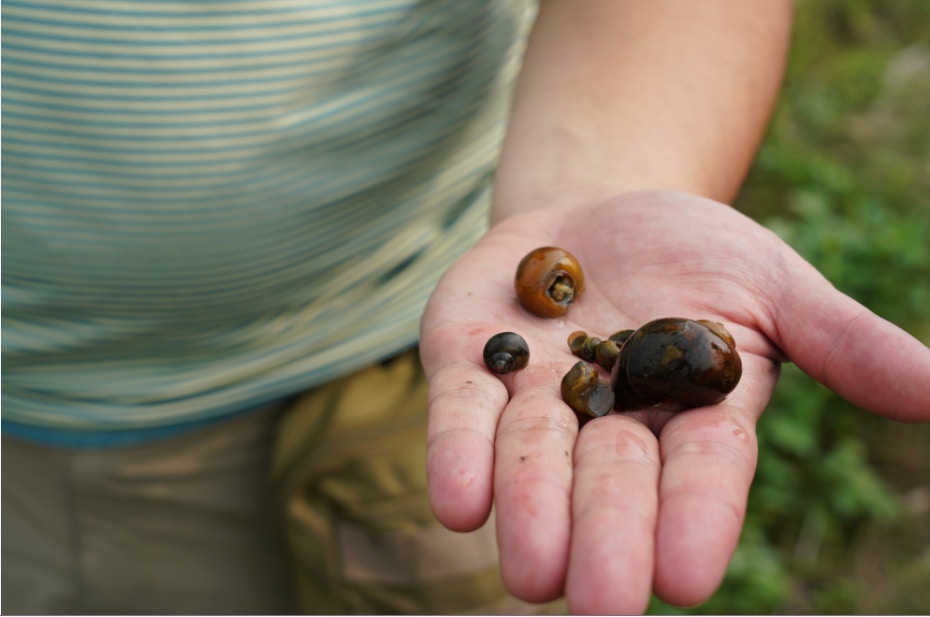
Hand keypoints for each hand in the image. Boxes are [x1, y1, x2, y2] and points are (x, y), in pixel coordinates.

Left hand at [421, 190, 929, 613]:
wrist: (595, 212)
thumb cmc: (694, 254)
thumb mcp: (772, 283)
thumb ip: (840, 339)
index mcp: (690, 414)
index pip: (701, 475)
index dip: (694, 520)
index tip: (687, 577)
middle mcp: (609, 423)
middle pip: (610, 484)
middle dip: (606, 537)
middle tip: (600, 604)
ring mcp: (532, 395)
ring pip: (530, 459)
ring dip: (530, 510)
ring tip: (530, 573)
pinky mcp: (468, 361)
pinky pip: (460, 412)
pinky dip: (458, 453)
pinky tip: (459, 504)